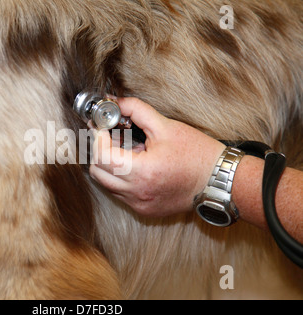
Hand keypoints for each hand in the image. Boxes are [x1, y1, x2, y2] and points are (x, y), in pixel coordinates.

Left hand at [89, 97, 225, 216]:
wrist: (220, 181)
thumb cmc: (197, 154)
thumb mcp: (165, 126)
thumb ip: (136, 110)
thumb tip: (115, 101)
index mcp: (142, 172)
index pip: (101, 156)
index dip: (97, 137)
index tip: (102, 125)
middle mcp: (137, 193)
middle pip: (97, 171)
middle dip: (99, 150)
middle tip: (108, 134)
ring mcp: (139, 204)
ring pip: (106, 184)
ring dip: (108, 164)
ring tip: (125, 148)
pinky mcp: (143, 209)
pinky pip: (120, 193)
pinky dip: (120, 177)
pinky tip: (134, 163)